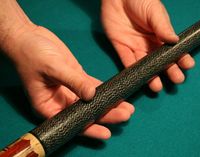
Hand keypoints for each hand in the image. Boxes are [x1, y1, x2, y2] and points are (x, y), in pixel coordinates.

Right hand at [2, 25, 133, 139]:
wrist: (29, 38)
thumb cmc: (32, 55)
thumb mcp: (52, 68)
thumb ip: (73, 81)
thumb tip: (92, 95)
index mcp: (49, 106)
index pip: (71, 123)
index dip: (89, 129)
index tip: (106, 132)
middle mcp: (61, 102)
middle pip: (86, 113)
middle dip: (106, 115)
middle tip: (126, 115)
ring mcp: (71, 91)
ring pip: (93, 101)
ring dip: (109, 104)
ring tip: (127, 108)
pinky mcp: (77, 79)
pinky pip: (93, 87)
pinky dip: (105, 91)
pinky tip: (117, 93)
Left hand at [102, 0, 194, 91]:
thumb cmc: (140, 0)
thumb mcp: (155, 12)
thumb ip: (163, 27)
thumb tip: (175, 41)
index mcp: (160, 35)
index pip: (172, 50)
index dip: (180, 58)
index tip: (188, 65)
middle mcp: (149, 44)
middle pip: (160, 61)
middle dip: (169, 71)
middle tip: (176, 79)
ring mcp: (135, 47)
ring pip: (144, 65)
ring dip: (151, 76)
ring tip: (157, 87)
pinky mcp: (121, 48)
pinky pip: (127, 61)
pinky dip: (132, 72)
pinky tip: (139, 80)